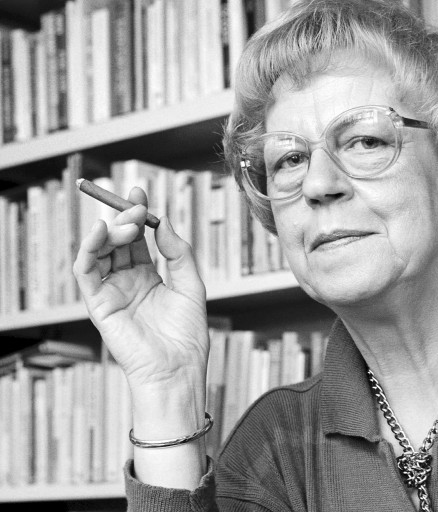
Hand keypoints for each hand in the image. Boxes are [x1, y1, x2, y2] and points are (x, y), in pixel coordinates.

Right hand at [72, 187, 208, 392]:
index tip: (141, 190)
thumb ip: (179, 253)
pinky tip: (100, 231)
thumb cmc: (187, 335)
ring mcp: (112, 292)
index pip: (138, 239)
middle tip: (138, 204)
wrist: (177, 369)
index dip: (138, 214)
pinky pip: (86, 272)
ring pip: (100, 251)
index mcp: (149, 278)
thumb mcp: (191, 285)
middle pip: (119, 241)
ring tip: (129, 221)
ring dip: (111, 230)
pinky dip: (88, 249)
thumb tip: (163, 223)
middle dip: (126, 217)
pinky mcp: (98, 304)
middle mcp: (128, 282)